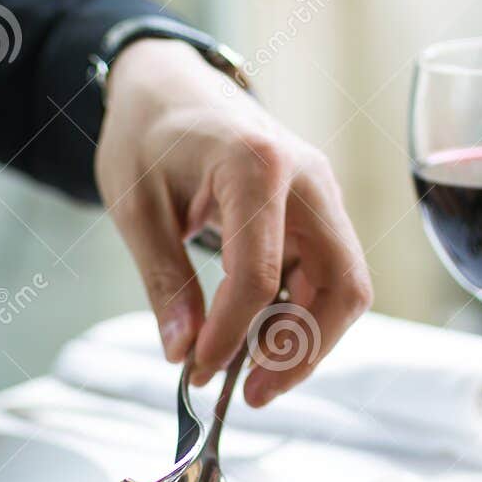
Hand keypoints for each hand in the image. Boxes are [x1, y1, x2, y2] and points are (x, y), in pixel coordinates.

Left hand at [95, 39, 371, 405]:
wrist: (169, 88)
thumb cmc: (149, 136)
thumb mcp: (137, 209)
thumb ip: (163, 281)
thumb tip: (182, 352)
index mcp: (256, 164)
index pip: (260, 272)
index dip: (230, 334)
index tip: (195, 370)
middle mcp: (308, 178)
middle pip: (340, 285)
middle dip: (302, 351)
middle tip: (250, 393)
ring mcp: (322, 196)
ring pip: (344, 288)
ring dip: (307, 343)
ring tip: (252, 380)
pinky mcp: (319, 213)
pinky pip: (328, 278)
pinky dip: (301, 318)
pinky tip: (258, 343)